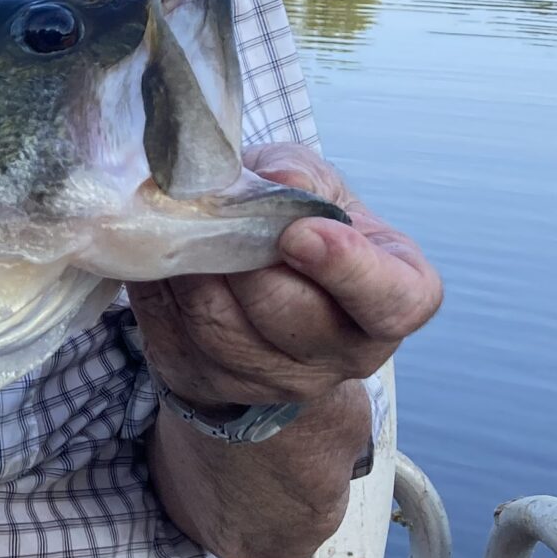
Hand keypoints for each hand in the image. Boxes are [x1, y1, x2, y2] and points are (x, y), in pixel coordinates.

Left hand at [132, 143, 441, 413]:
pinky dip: (160, 288)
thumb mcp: (314, 183)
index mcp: (396, 295)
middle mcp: (347, 353)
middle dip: (246, 261)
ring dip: (193, 271)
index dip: (347, 269)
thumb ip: (298, 173)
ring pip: (220, 328)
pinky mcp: (209, 383)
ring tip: (185, 225)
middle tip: (220, 215)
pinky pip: (171, 333)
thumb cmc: (299, 223)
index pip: (393, 302)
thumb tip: (278, 181)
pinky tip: (164, 258)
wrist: (256, 284)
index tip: (299, 233)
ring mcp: (277, 382)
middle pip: (290, 318)